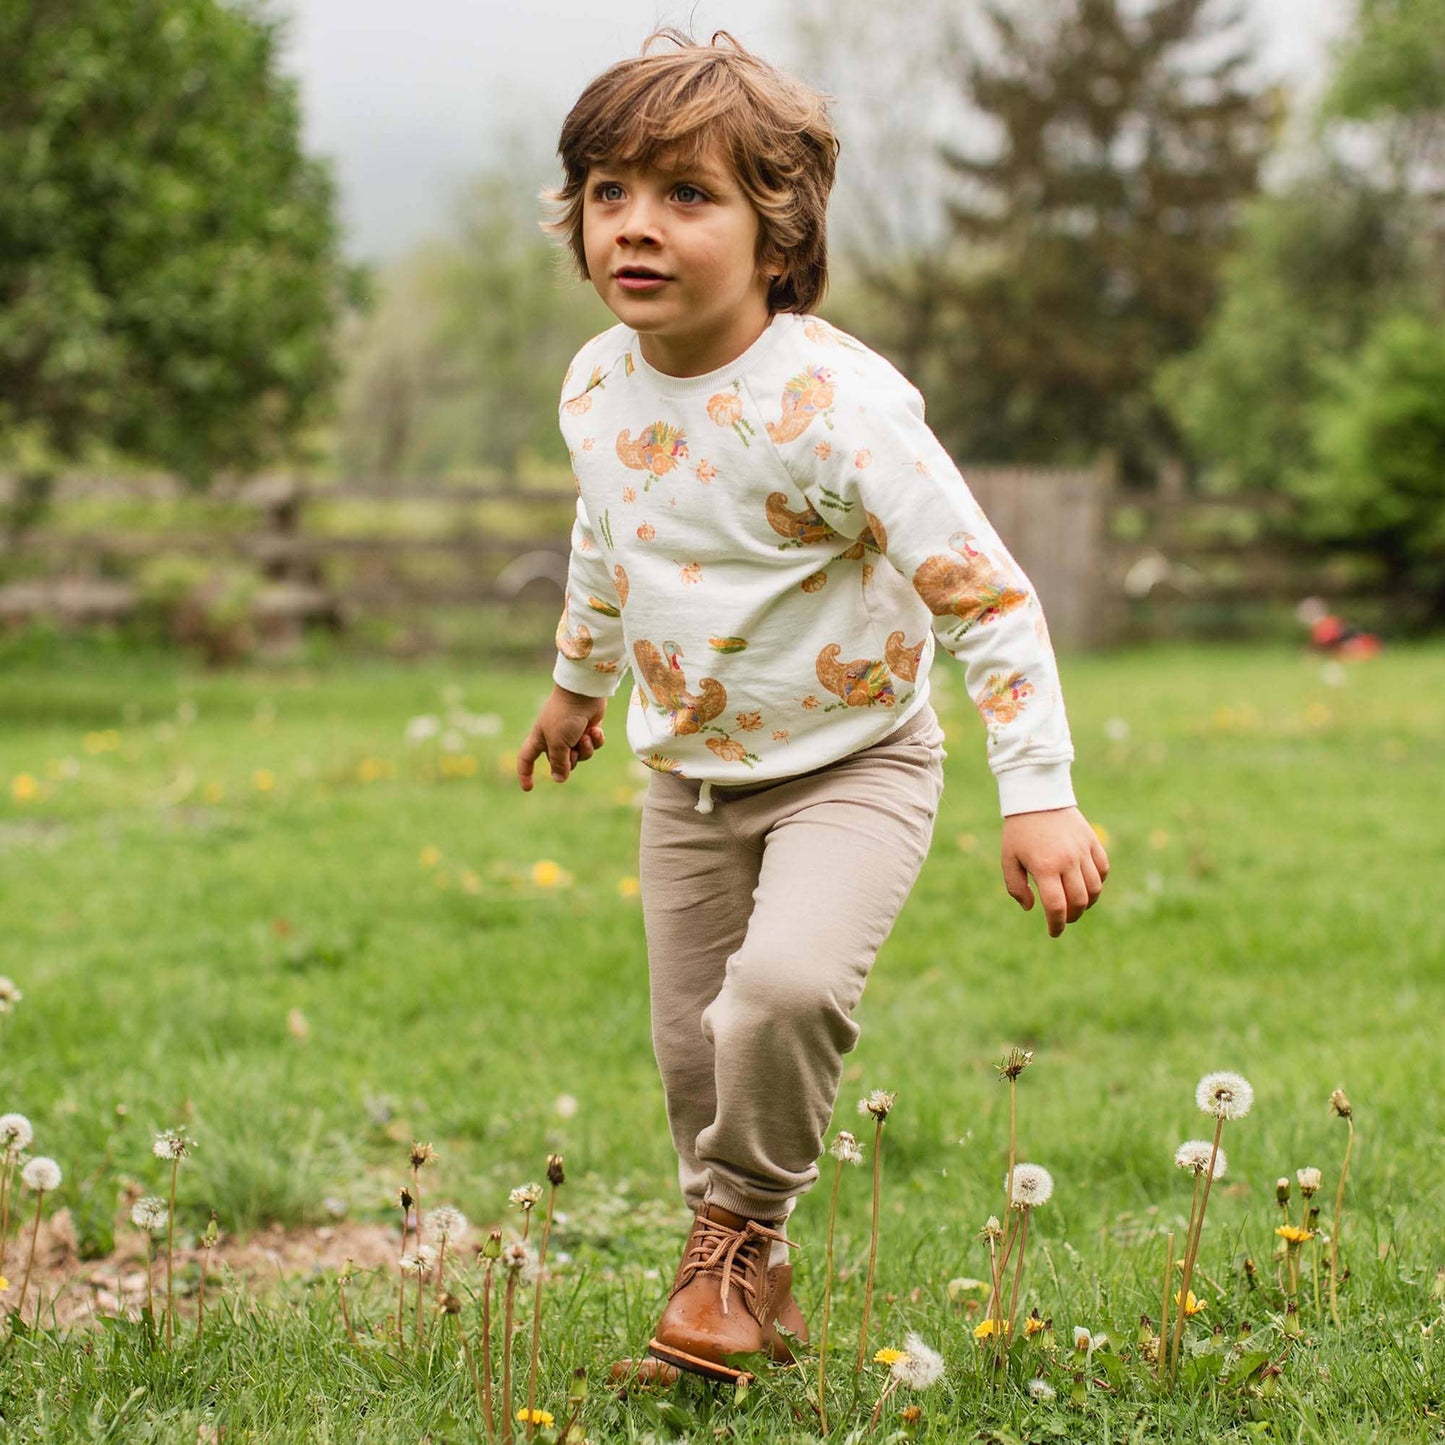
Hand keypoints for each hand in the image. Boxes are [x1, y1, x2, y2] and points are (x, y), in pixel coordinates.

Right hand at [517, 686, 607, 789]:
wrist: (584, 691)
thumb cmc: (565, 715)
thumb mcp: (558, 742)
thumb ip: (558, 763)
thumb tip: (559, 779)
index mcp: (539, 738)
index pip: (527, 759)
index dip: (526, 773)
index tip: (528, 788)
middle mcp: (554, 738)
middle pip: (561, 763)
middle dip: (571, 760)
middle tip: (574, 748)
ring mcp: (571, 733)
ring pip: (580, 756)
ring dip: (585, 749)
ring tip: (586, 736)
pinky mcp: (587, 728)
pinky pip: (592, 745)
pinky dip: (595, 740)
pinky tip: (595, 729)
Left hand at [1000, 807, 1108, 937]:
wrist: (1037, 797)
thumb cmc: (1019, 831)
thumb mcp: (1008, 859)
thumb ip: (1015, 887)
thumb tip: (1031, 908)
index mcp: (1044, 867)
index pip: (1056, 906)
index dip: (1056, 925)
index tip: (1054, 932)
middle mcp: (1067, 860)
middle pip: (1079, 901)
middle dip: (1072, 916)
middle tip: (1064, 918)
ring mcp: (1082, 850)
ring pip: (1095, 888)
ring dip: (1087, 903)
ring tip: (1076, 904)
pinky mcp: (1092, 841)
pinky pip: (1103, 869)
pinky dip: (1098, 882)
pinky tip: (1087, 885)